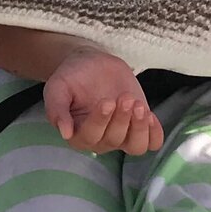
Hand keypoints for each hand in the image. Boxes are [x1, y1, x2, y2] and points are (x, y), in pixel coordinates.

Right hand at [44, 46, 163, 154]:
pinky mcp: (138, 127)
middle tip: (125, 97)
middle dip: (122, 118)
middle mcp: (100, 141)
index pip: (90, 137)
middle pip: (114, 140)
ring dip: (139, 128)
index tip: (107, 101)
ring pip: (136, 147)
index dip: (101, 121)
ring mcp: (122, 136)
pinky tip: (149, 115)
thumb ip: (56, 109)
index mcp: (77, 135)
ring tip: (138, 106)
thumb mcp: (57, 87)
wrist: (92, 64)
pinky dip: (154, 133)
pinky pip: (152, 142)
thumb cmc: (71, 77)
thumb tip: (65, 133)